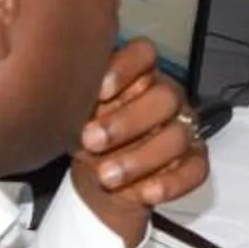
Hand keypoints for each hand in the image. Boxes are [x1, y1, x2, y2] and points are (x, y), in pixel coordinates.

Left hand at [69, 39, 207, 247]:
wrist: (103, 178)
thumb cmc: (91, 136)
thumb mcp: (77, 116)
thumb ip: (75, 97)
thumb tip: (53, 86)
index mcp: (138, 76)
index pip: (144, 54)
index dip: (125, 68)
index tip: (97, 92)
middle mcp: (167, 96)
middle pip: (164, 96)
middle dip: (127, 120)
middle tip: (91, 140)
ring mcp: (184, 128)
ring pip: (177, 136)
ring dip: (140, 158)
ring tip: (105, 176)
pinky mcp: (195, 161)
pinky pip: (195, 169)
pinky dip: (171, 183)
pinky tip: (144, 194)